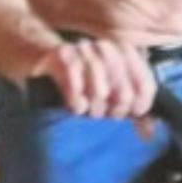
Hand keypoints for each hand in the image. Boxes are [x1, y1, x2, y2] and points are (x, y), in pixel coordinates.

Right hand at [27, 39, 157, 119]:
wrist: (32, 51)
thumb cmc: (71, 75)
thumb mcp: (103, 91)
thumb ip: (128, 109)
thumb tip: (149, 134)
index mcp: (123, 53)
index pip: (146, 85)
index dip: (140, 107)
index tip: (129, 115)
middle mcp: (107, 49)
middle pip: (125, 93)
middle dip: (114, 110)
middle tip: (102, 112)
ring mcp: (84, 52)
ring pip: (101, 91)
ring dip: (94, 108)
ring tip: (87, 110)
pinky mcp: (60, 56)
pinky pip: (75, 84)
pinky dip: (76, 100)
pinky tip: (75, 105)